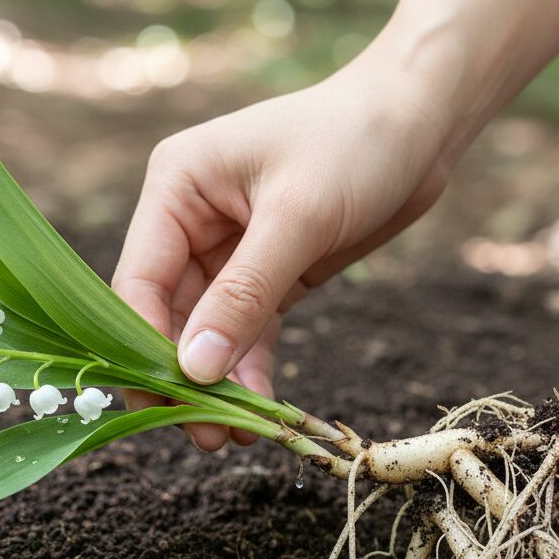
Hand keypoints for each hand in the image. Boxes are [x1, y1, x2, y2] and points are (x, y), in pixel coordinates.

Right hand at [113, 46, 457, 449]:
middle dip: (183, 374)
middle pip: (166, 313)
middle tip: (200, 434)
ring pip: (207, 330)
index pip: (139, 280)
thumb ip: (243, 295)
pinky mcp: (268, 271)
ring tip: (231, 435)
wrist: (419, 123)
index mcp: (177, 188)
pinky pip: (248, 329)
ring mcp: (228, 249)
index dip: (144, 345)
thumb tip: (194, 370)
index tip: (165, 402)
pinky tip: (260, 408)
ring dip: (217, 381)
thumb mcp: (298, 217)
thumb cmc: (354, 144)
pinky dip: (251, 368)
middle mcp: (191, 220)